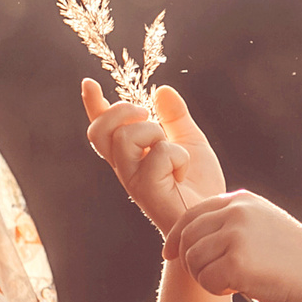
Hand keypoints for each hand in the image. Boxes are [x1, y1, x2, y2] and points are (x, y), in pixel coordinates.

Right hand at [83, 81, 225, 236]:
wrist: (211, 217)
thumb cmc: (200, 185)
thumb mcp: (189, 141)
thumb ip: (175, 117)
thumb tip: (162, 90)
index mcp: (132, 155)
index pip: (104, 129)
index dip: (94, 106)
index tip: (90, 83)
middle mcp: (126, 167)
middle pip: (100, 131)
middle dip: (121, 111)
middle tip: (146, 113)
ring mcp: (133, 180)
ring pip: (125, 137)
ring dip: (154, 132)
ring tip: (171, 148)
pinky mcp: (146, 191)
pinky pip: (158, 155)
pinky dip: (178, 155)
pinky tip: (184, 171)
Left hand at [164, 189, 301, 301]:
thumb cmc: (294, 264)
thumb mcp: (264, 229)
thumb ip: (233, 224)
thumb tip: (189, 236)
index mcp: (243, 201)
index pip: (193, 213)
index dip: (176, 236)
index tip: (168, 254)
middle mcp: (238, 211)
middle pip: (187, 237)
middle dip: (192, 262)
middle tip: (213, 278)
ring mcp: (236, 234)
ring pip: (192, 259)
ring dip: (205, 278)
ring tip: (231, 284)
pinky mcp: (236, 261)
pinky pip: (205, 280)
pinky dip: (216, 291)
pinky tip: (239, 290)